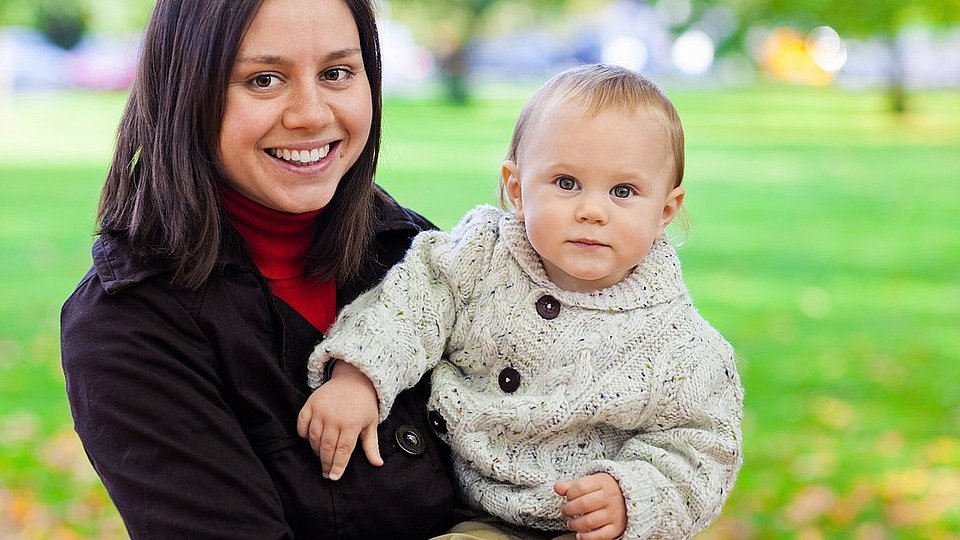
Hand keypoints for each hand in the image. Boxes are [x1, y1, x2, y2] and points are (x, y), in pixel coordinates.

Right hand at [296, 360, 382, 479]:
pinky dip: (303, 434)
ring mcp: (321, 410)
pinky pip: (302, 424)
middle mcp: (335, 418)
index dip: (337, 466)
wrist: (354, 378)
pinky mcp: (310, 404)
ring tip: (322, 456)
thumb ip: (371, 445)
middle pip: (327, 448)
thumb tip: (377, 463)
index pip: (343, 451)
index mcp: (352, 423)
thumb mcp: (371, 423)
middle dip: (326, 463)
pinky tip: (310, 439)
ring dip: (316, 450)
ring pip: (314, 438)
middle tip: (326, 473)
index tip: (334, 477)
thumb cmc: (364, 403)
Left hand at [554, 473, 626, 539]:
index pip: (580, 487)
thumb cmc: (605, 490)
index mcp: (604, 482)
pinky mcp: (616, 528)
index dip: (569, 493)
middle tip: (566, 511)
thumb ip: (573, 485)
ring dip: (575, 524)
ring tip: (571, 523)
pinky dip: (587, 537)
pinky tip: (580, 534)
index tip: (568, 497)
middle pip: (584, 504)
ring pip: (589, 521)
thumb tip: (557, 488)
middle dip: (569, 509)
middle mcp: (610, 497)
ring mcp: (614, 513)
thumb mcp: (591, 482)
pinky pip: (600, 535)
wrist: (629, 498)